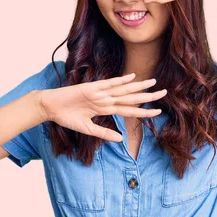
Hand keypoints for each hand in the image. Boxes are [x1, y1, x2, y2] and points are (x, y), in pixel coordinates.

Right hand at [39, 73, 167, 142]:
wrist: (50, 107)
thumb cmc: (67, 117)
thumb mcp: (87, 129)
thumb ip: (103, 133)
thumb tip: (121, 139)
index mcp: (106, 109)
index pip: (129, 110)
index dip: (144, 111)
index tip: (158, 111)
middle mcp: (106, 100)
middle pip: (131, 98)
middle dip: (148, 96)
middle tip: (165, 93)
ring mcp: (100, 93)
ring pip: (123, 90)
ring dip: (139, 87)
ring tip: (154, 83)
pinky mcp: (91, 88)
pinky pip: (108, 84)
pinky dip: (119, 81)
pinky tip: (131, 77)